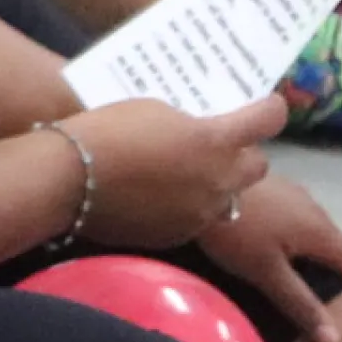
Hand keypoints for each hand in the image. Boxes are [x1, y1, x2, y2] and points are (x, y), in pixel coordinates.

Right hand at [65, 96, 275, 249]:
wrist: (70, 179)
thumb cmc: (110, 130)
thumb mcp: (157, 111)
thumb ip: (193, 125)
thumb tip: (204, 133)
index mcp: (217, 141)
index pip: (268, 121)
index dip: (271, 110)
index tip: (267, 106)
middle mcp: (219, 180)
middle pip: (257, 166)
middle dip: (245, 154)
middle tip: (222, 146)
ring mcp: (200, 213)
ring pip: (230, 199)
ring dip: (219, 185)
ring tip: (192, 175)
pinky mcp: (178, 235)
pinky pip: (199, 219)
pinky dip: (190, 207)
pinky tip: (164, 198)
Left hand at [192, 172, 341, 341]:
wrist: (200, 175)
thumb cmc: (234, 230)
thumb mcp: (266, 272)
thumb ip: (300, 304)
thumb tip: (335, 341)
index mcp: (322, 233)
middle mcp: (317, 211)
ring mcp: (297, 196)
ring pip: (320, 234)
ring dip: (326, 259)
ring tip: (318, 283)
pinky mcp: (277, 190)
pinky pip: (301, 223)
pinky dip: (304, 245)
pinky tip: (286, 254)